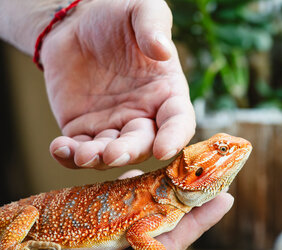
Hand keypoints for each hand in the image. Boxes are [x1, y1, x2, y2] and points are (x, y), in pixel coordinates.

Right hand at [0, 186, 232, 249]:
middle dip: (190, 198)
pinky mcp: (87, 220)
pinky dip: (131, 185)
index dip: (199, 221)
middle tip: (213, 174)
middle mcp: (124, 249)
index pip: (173, 241)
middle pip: (165, 219)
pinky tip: (143, 172)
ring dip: (164, 188)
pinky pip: (116, 200)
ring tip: (186, 169)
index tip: (226, 199)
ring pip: (143, 207)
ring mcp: (107, 233)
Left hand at [40, 0, 193, 168]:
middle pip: (143, 144)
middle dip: (129, 152)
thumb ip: (154, 25)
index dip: (174, 138)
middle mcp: (144, 115)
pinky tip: (59, 148)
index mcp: (167, 94)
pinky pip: (79, 150)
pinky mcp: (84, 129)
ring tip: (82, 154)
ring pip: (111, 154)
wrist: (76, 24)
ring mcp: (114, 126)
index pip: (179, 122)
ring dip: (98, 159)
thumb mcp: (142, 10)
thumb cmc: (117, 16)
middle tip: (113, 153)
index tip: (164, 149)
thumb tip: (162, 50)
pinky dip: (70, 156)